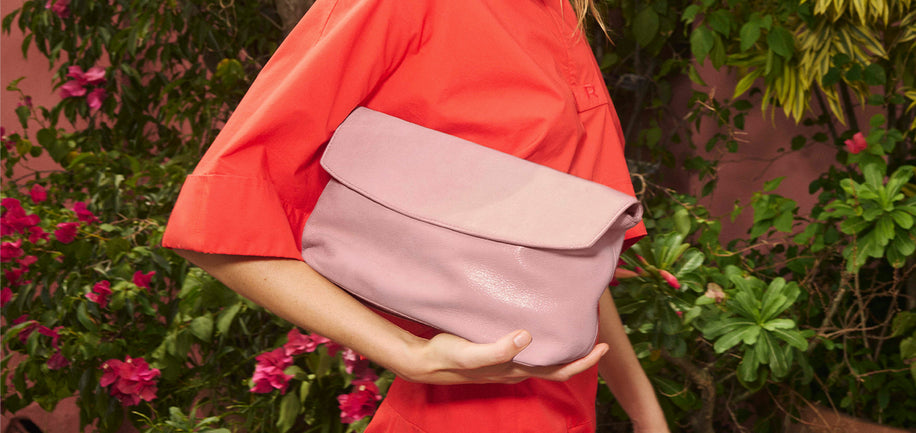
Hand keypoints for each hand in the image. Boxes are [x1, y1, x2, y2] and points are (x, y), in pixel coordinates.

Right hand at [396, 330, 608, 384]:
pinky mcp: (496, 352)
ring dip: (561, 347)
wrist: (423, 361)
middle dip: (579, 354)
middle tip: (596, 335)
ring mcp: (506, 362)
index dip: (583, 361)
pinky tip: (538, 325)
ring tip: (572, 327)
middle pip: (556, 366)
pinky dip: (541, 341)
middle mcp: (515, 368)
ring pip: (543, 359)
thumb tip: (527, 337)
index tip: (603, 346)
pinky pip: (527, 349)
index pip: (558, 370)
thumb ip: (498, 349)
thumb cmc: (446, 356)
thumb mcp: (470, 352)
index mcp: (515, 369)